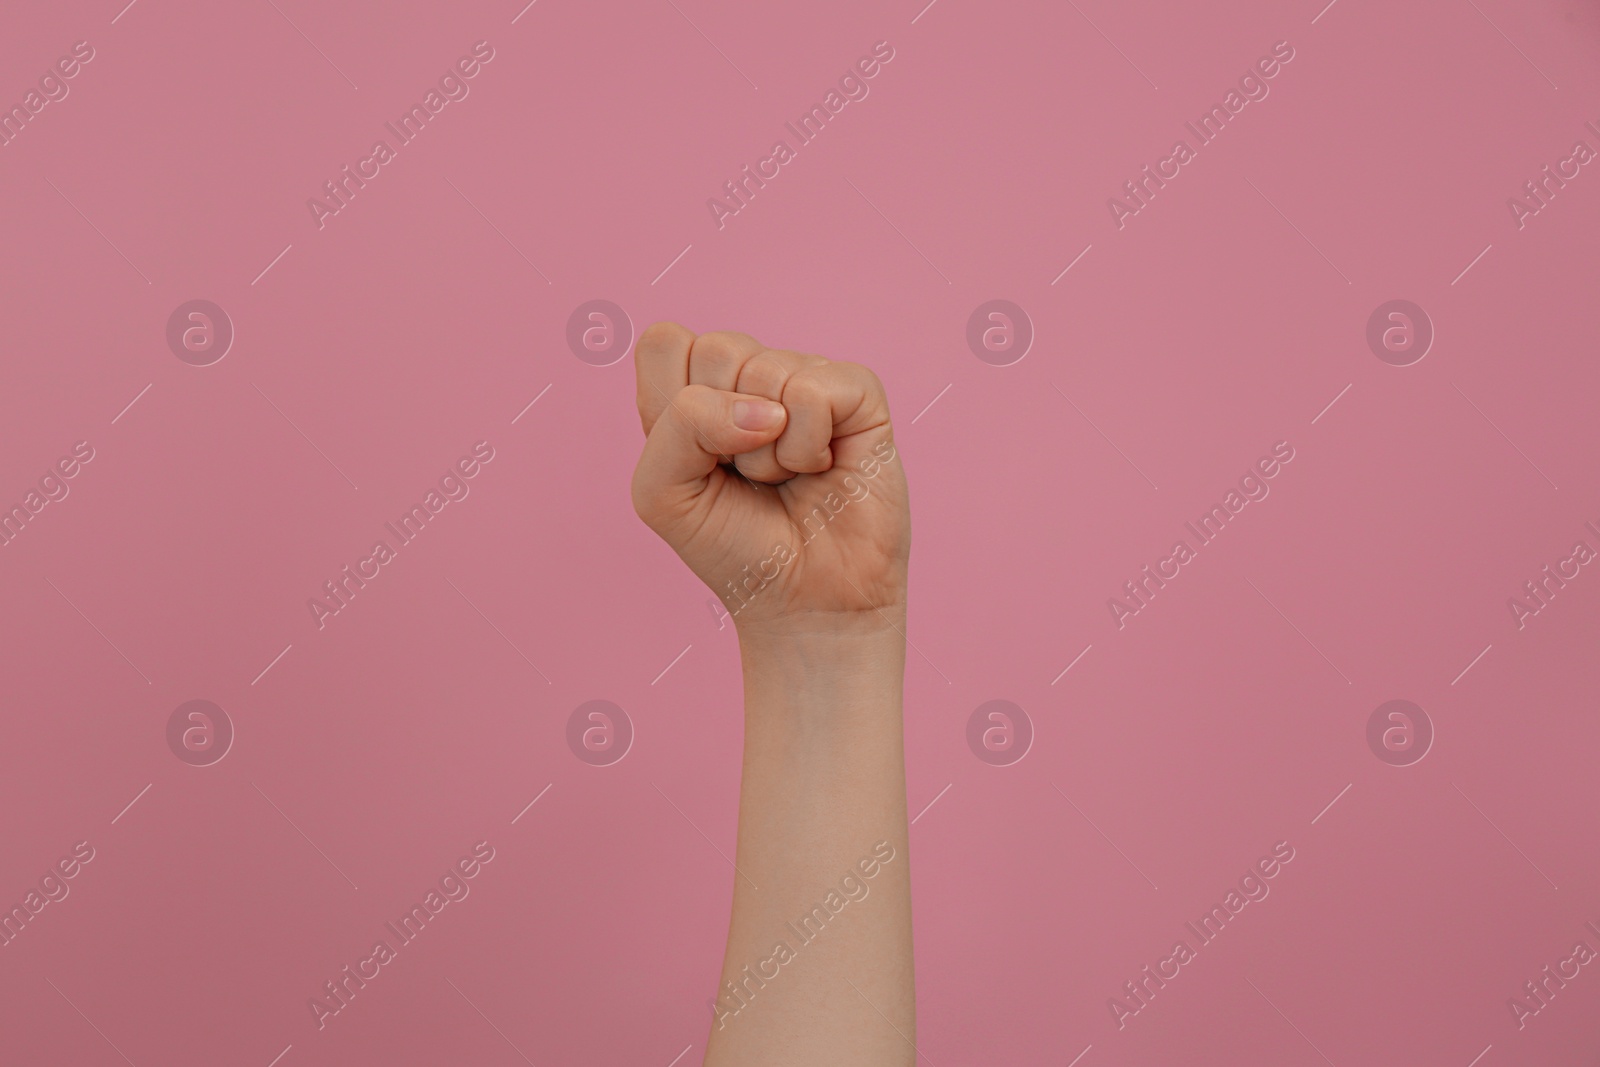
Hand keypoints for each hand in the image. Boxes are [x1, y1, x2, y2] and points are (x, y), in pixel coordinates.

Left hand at [629, 323, 909, 632]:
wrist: (804, 601)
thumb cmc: (734, 547)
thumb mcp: (663, 494)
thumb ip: (678, 425)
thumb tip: (762, 407)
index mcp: (697, 389)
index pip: (664, 342)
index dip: (670, 404)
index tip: (694, 459)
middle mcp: (752, 376)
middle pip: (716, 348)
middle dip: (720, 430)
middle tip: (745, 475)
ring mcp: (807, 378)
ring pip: (765, 369)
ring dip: (765, 450)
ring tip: (784, 477)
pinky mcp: (858, 395)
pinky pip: (814, 391)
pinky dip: (806, 445)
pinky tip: (820, 468)